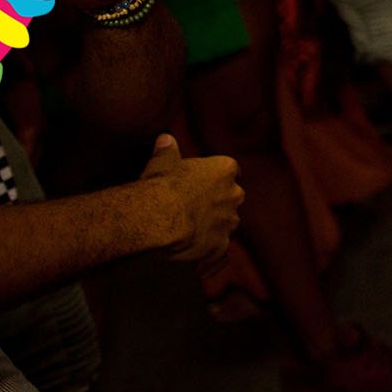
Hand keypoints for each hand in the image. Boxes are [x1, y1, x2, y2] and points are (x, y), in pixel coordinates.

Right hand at [136, 134, 243, 266]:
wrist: (159, 220)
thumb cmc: (160, 187)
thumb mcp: (161, 164)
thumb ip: (167, 151)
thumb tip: (166, 138)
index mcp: (223, 170)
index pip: (228, 170)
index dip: (215, 177)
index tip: (204, 183)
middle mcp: (233, 195)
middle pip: (231, 197)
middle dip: (217, 203)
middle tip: (194, 209)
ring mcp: (229, 223)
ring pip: (227, 224)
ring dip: (213, 227)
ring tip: (189, 233)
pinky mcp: (221, 248)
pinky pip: (221, 251)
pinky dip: (209, 252)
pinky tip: (194, 254)